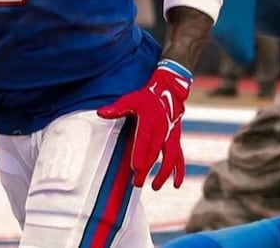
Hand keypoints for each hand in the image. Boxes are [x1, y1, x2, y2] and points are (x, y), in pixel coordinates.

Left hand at [97, 60, 191, 189]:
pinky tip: (176, 185)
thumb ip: (116, 108)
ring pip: (170, 157)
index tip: (135, 168)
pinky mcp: (176, 140)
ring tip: (155, 187)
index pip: (144, 139)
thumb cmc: (144, 98)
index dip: (140, 153)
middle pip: (155, 152)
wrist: (167, 92)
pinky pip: (179, 157)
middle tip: (137, 183)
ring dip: (164, 173)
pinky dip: (179, 171)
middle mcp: (163, 128)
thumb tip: (100, 112)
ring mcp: (171, 135)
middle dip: (147, 168)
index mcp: (150, 119)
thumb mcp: (130, 99)